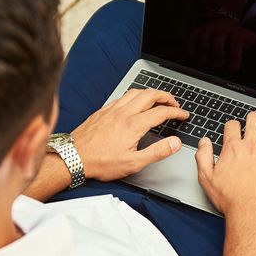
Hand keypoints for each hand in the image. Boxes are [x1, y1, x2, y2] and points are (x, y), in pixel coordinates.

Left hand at [71, 88, 189, 180]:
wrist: (72, 157)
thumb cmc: (99, 162)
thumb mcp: (133, 163)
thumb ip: (157, 152)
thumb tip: (174, 143)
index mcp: (133, 125)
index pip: (161, 112)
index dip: (176, 112)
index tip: (183, 115)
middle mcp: (123, 113)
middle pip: (150, 94)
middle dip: (166, 96)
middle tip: (174, 104)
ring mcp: (112, 109)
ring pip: (136, 91)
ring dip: (151, 93)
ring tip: (158, 99)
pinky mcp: (103, 111)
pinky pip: (122, 96)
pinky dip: (134, 96)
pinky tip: (134, 103)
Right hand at [186, 17, 255, 71]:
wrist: (221, 17)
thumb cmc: (238, 36)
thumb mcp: (253, 39)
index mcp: (237, 35)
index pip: (235, 48)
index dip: (233, 61)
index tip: (232, 70)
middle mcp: (221, 31)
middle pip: (217, 51)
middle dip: (217, 62)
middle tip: (217, 68)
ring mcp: (207, 31)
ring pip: (203, 49)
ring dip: (204, 60)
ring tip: (207, 65)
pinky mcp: (195, 32)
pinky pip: (190, 44)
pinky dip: (192, 52)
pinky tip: (195, 58)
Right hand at [195, 111, 255, 220]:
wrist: (250, 214)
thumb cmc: (230, 200)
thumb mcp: (206, 179)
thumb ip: (203, 157)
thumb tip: (204, 142)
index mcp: (233, 149)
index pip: (232, 125)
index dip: (232, 126)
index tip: (234, 131)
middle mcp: (252, 147)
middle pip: (254, 119)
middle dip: (252, 119)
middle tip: (253, 125)